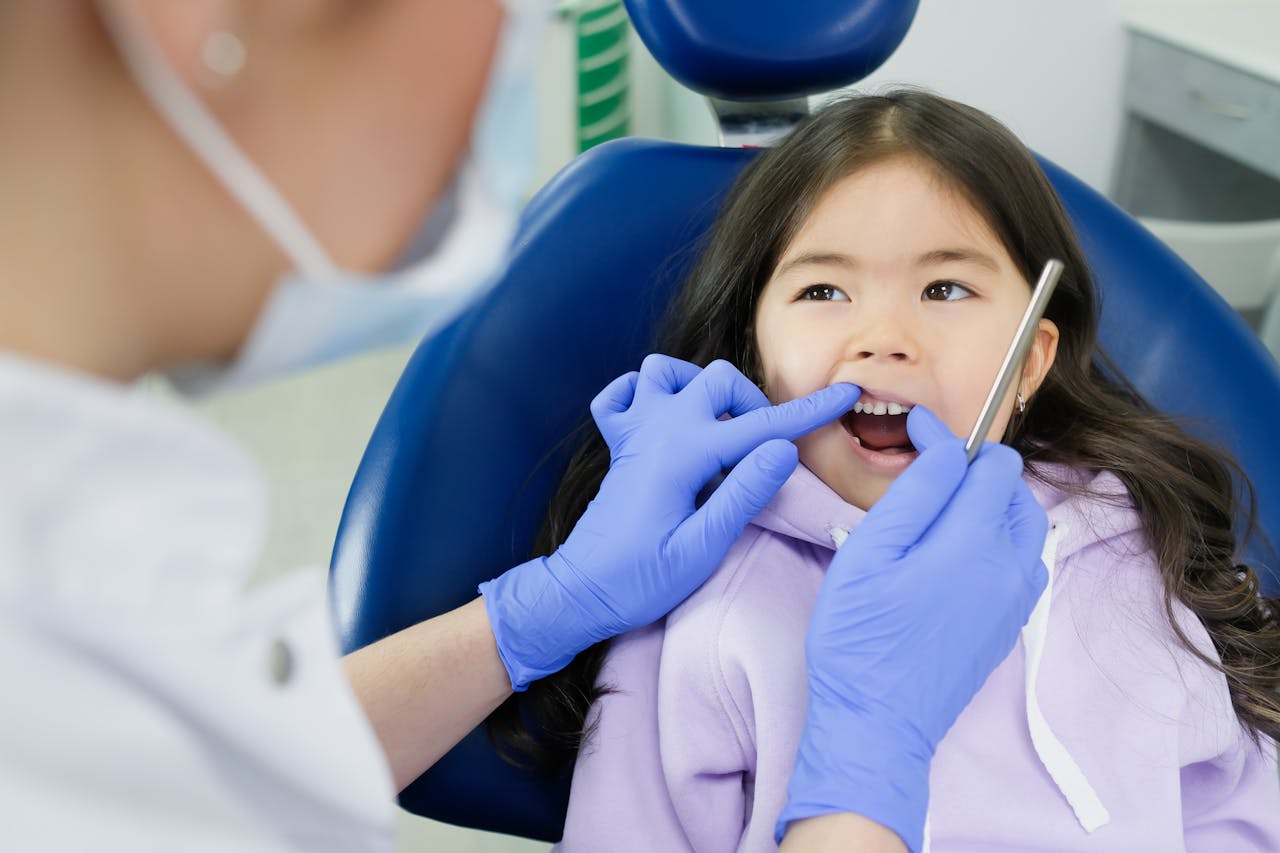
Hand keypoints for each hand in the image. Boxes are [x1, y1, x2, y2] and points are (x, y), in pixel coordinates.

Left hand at [480, 354, 859, 690]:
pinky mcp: (618, 447)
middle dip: (751, 404)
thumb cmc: (640, 581)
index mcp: (683, 454)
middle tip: (763, 450)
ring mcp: (633, 433)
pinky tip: (660, 418)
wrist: (579, 593)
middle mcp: (657, 430)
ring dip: (697, 386)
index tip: (847, 393)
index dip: (808, 411)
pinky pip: (620, 396)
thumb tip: (783, 449)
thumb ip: (742, 494)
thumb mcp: (701, 548)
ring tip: (716, 426)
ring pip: (664, 372)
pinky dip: (640, 394)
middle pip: (716, 380)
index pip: (759, 427)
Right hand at [777, 407, 1048, 852]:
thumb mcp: (869, 553)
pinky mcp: (1010, 623)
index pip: (984, 461)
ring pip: (1023, 523)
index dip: (946, 436)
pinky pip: (1020, 560)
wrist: (878, 721)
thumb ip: (915, 494)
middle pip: (1014, 488)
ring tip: (939, 508)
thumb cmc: (860, 639)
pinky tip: (953, 551)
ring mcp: (1016, 599)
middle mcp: (1011, 566)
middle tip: (924, 473)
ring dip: (989, 502)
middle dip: (974, 468)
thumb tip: (945, 450)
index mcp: (976, 542)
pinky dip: (995, 539)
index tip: (915, 429)